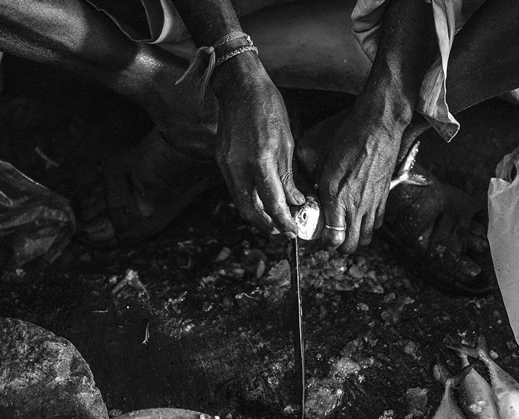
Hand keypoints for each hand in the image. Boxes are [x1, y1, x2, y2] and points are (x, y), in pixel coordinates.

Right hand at [212, 54, 304, 233]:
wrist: (239, 87)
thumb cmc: (267, 108)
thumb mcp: (286, 141)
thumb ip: (289, 175)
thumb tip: (296, 200)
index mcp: (260, 160)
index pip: (272, 202)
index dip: (283, 220)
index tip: (293, 230)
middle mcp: (240, 167)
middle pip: (251, 210)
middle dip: (267, 225)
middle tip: (282, 231)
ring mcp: (227, 165)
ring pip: (240, 203)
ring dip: (256, 216)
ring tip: (272, 221)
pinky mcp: (221, 161)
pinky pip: (234, 189)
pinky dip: (247, 200)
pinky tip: (259, 201)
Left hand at [319, 102, 408, 252]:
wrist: (378, 125)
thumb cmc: (347, 137)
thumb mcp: (320, 159)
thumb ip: (314, 183)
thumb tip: (311, 196)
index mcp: (335, 196)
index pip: (333, 238)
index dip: (325, 243)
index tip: (320, 237)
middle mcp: (355, 204)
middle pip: (351, 245)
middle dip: (340, 246)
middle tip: (333, 236)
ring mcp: (372, 203)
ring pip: (366, 238)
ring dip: (355, 237)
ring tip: (347, 228)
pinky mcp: (384, 197)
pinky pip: (377, 223)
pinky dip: (369, 225)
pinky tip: (360, 216)